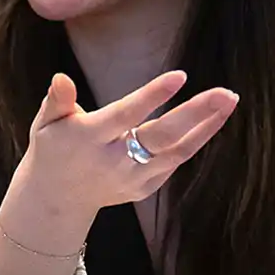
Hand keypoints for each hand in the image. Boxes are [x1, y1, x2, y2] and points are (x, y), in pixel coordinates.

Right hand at [6, 70, 239, 231]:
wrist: (57, 198)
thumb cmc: (54, 147)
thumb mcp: (45, 122)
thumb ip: (57, 100)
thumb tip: (61, 78)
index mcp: (89, 138)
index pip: (126, 115)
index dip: (152, 96)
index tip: (180, 76)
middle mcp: (115, 160)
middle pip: (161, 136)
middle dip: (195, 114)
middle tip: (225, 93)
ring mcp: (132, 178)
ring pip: (176, 152)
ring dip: (206, 127)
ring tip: (229, 101)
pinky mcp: (144, 188)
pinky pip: (174, 162)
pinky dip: (195, 141)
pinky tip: (212, 119)